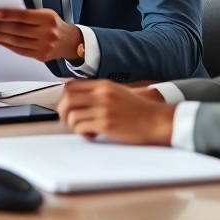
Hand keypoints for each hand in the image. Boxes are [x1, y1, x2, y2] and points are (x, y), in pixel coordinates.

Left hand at [0, 8, 83, 62]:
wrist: (71, 42)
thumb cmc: (55, 25)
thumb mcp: (46, 14)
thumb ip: (29, 15)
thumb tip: (5, 15)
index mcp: (48, 19)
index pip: (24, 16)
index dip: (9, 15)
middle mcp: (47, 33)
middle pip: (18, 30)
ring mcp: (43, 46)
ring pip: (16, 42)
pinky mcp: (40, 56)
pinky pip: (19, 50)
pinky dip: (6, 45)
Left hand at [56, 79, 175, 144]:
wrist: (157, 121)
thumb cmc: (139, 110)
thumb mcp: (118, 92)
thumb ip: (99, 93)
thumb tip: (78, 99)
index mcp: (103, 85)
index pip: (71, 85)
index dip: (65, 97)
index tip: (69, 107)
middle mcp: (101, 94)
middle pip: (67, 99)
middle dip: (63, 112)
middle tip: (70, 121)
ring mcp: (103, 109)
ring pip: (71, 115)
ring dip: (73, 125)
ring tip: (85, 129)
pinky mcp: (106, 124)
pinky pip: (81, 127)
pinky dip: (82, 133)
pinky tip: (92, 134)